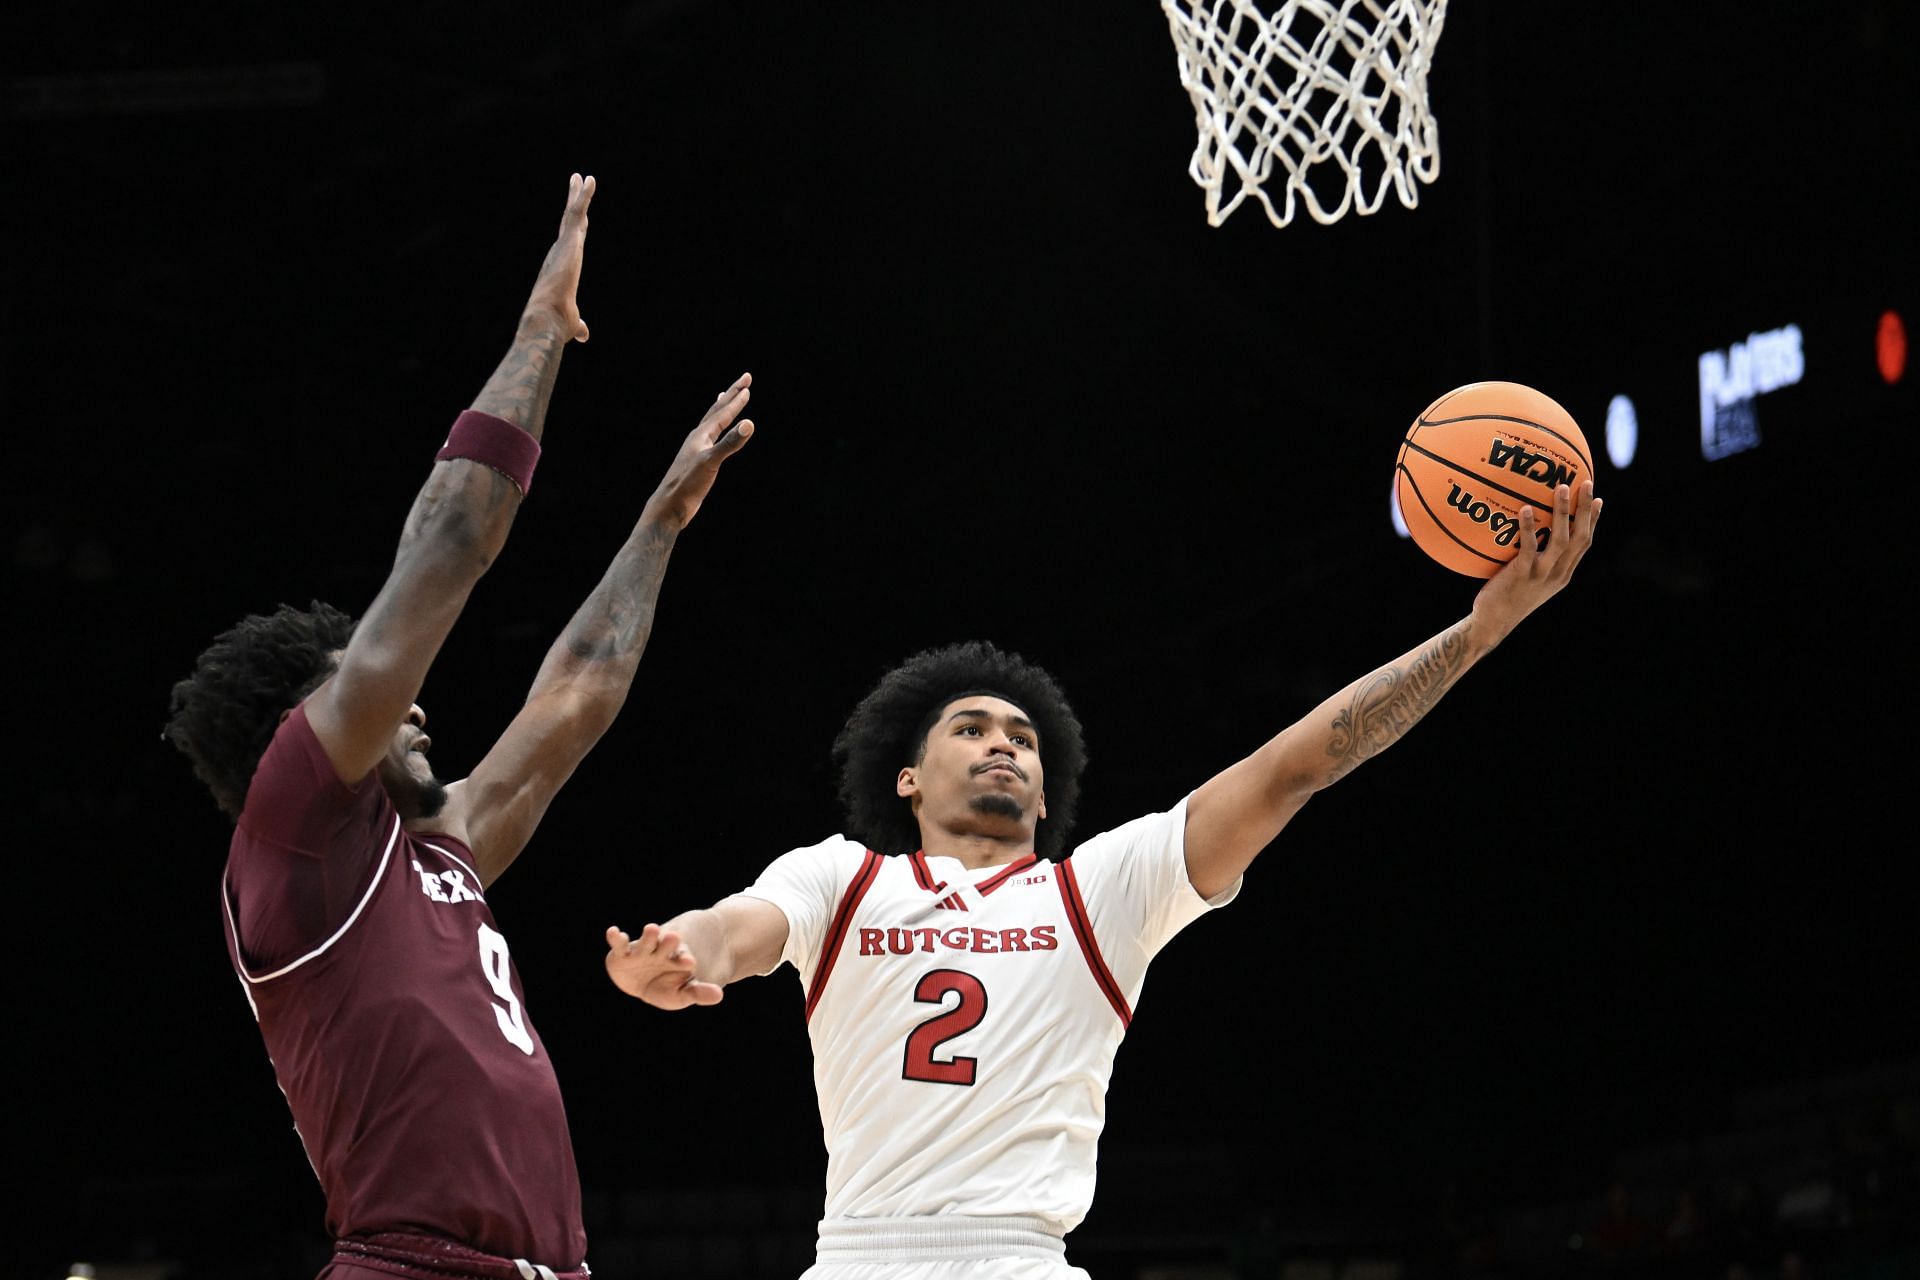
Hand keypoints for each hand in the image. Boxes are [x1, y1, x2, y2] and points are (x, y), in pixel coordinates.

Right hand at [522, 173, 595, 342]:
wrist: (546, 321)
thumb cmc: (557, 325)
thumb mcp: (574, 323)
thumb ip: (579, 325)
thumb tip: (584, 335)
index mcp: (562, 266)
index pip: (571, 242)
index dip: (576, 226)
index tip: (579, 212)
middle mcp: (559, 253)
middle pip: (569, 222)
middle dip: (574, 201)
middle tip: (577, 181)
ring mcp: (563, 246)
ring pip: (573, 213)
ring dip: (578, 194)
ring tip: (583, 176)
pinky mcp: (569, 242)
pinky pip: (577, 212)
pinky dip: (584, 196)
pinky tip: (590, 181)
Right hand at [604, 923, 724, 1008]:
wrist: (645, 980)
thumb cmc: (669, 986)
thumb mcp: (683, 994)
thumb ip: (698, 993)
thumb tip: (719, 996)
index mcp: (676, 961)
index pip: (682, 959)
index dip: (684, 960)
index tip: (689, 962)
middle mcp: (660, 953)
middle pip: (665, 945)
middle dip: (668, 942)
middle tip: (674, 937)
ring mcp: (642, 951)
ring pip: (646, 942)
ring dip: (649, 937)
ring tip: (652, 929)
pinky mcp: (623, 953)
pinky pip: (619, 944)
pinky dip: (616, 938)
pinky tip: (613, 932)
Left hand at [643, 372, 755, 529]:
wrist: (670, 505)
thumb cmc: (688, 484)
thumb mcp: (711, 462)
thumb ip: (730, 443)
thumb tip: (749, 423)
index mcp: (701, 435)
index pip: (723, 412)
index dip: (737, 400)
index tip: (748, 385)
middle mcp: (698, 438)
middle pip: (717, 411)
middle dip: (732, 395)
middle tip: (745, 380)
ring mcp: (697, 449)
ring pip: (712, 422)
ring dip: (722, 409)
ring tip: (725, 397)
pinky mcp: (698, 461)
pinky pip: (711, 438)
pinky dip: (717, 429)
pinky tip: (716, 433)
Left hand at [1472, 480, 1602, 636]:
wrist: (1492, 622)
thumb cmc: (1505, 596)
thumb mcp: (1527, 577)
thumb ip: (1535, 557)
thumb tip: (1529, 529)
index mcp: (1563, 573)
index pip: (1584, 544)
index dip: (1593, 522)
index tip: (1598, 500)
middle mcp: (1558, 573)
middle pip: (1580, 538)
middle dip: (1586, 510)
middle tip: (1587, 483)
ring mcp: (1542, 575)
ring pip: (1561, 540)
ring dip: (1564, 512)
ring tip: (1562, 487)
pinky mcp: (1523, 576)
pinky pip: (1529, 548)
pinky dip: (1528, 528)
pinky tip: (1525, 508)